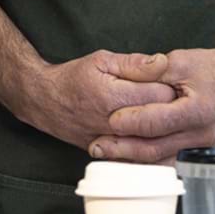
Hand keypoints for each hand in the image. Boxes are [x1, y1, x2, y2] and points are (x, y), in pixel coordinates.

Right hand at [18, 50, 176, 152]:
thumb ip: (134, 63)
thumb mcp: (102, 60)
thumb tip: (162, 63)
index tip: (169, 82)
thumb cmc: (73, 78)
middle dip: (169, 108)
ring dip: (159, 127)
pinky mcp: (108, 153)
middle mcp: (114, 123)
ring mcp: (111, 141)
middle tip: (168, 98)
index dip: (170, 86)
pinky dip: (146, 142)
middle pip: (160, 120)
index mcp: (114, 96)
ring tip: (157, 113)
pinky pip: (137, 153)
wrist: (44, 101)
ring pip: (151, 140)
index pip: (161, 95)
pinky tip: (148, 132)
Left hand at [92, 45, 214, 163]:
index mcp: (197, 110)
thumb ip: (155, 71)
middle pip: (155, 147)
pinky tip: (127, 157)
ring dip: (132, 158)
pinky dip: (147, 161)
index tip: (109, 120)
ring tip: (106, 153)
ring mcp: (201, 145)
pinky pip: (169, 159)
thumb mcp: (182, 60)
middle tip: (97, 145)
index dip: (130, 121)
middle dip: (123, 147)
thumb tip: (130, 81)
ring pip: (161, 158)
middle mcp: (201, 133)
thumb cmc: (211, 67)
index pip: (156, 122)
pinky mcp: (198, 149)